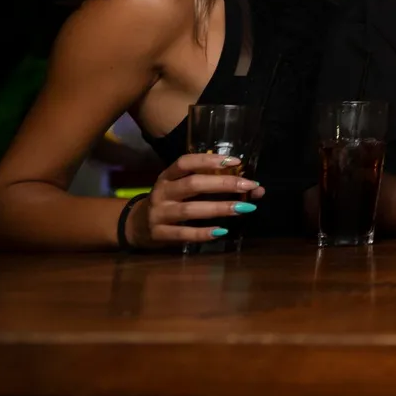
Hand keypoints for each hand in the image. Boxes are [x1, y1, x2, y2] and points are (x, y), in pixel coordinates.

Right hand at [126, 153, 264, 248]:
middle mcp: (161, 192)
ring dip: (219, 208)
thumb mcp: (186, 188)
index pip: (186, 162)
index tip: (236, 161)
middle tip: (249, 185)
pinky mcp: (158, 234)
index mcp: (167, 176)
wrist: (137, 225)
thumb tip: (257, 189)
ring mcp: (158, 214)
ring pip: (190, 210)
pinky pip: (183, 234)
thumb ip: (216, 185)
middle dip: (223, 184)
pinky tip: (222, 230)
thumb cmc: (171, 201)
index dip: (210, 160)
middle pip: (192, 184)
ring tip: (244, 207)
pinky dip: (203, 233)